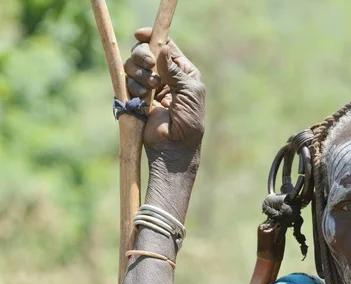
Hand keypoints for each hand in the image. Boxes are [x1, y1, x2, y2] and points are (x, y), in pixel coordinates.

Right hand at [124, 27, 204, 155]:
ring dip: (139, 74)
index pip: (165, 46)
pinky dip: (132, 87)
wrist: (173, 146)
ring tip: (150, 90)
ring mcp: (148, 86)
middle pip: (144, 51)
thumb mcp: (189, 91)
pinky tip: (142, 98)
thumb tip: (162, 49)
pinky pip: (125, 82)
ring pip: (132, 65)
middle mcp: (164, 76)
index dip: (153, 37)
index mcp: (182, 71)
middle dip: (142, 55)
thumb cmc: (189, 120)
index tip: (141, 35)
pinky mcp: (134, 97)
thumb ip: (175, 70)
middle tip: (148, 65)